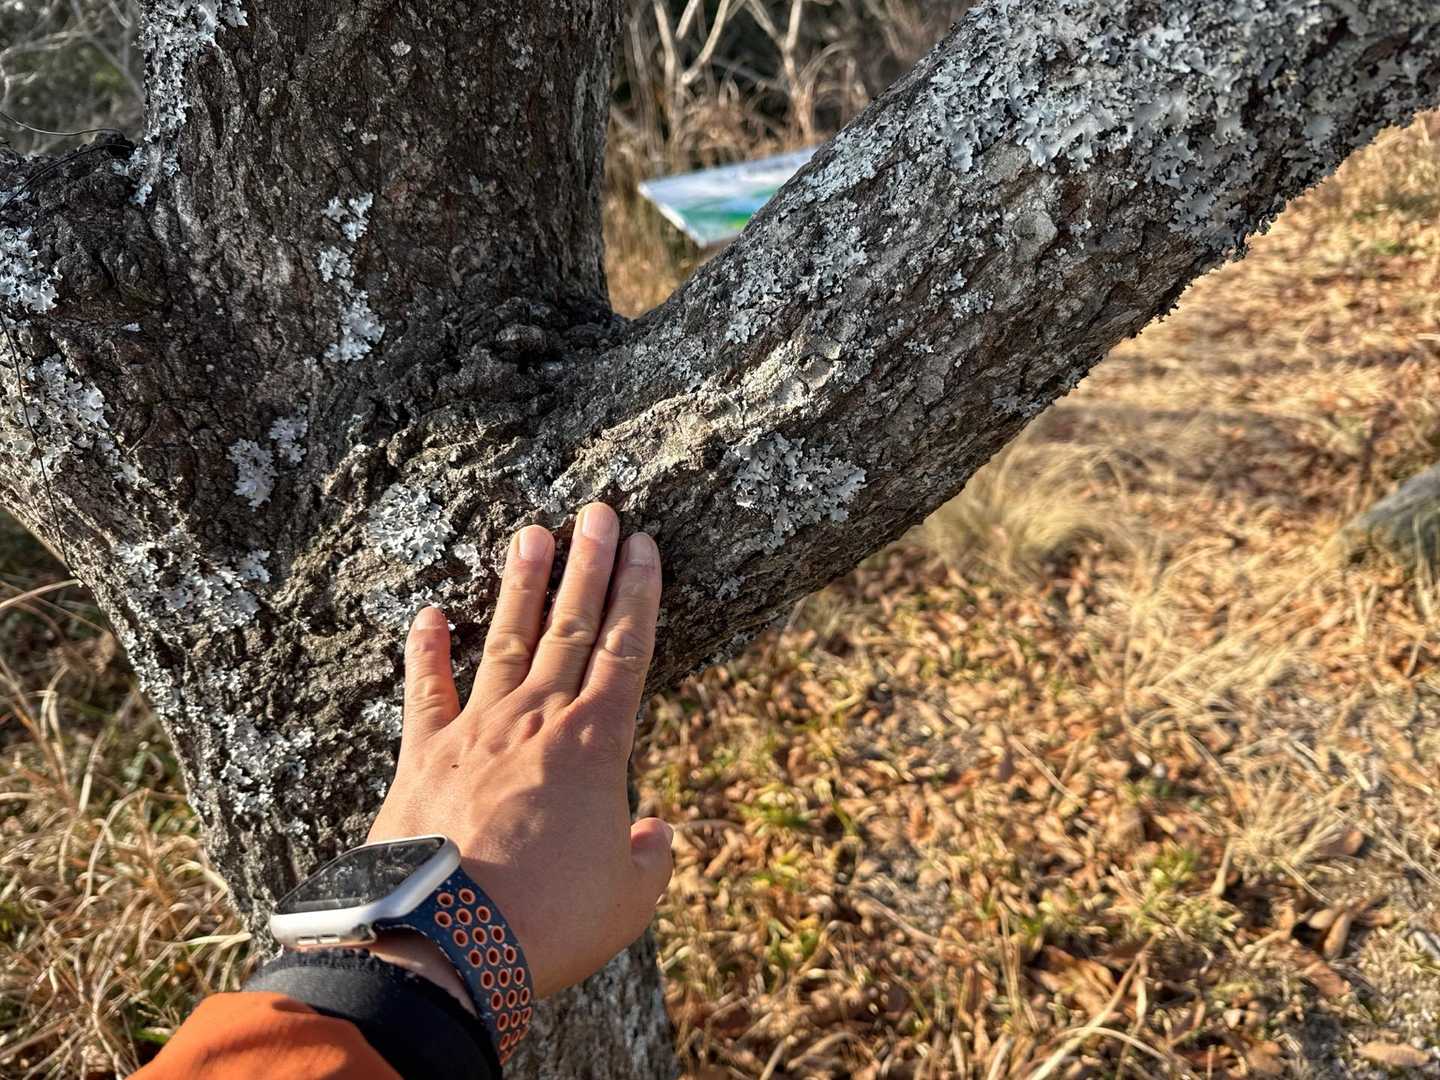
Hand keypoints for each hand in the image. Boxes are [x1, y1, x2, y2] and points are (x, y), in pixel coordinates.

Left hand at [362, 502, 672, 1004]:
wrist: (443, 947)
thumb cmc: (547, 924)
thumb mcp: (626, 901)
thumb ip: (648, 859)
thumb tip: (655, 832)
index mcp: (595, 746)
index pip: (626, 650)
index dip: (638, 594)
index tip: (644, 545)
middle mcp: (537, 721)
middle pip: (570, 627)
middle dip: (588, 565)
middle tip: (598, 510)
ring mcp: (475, 731)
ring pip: (507, 641)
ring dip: (521, 586)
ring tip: (531, 532)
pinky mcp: (422, 756)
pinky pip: (424, 692)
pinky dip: (425, 652)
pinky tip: (429, 614)